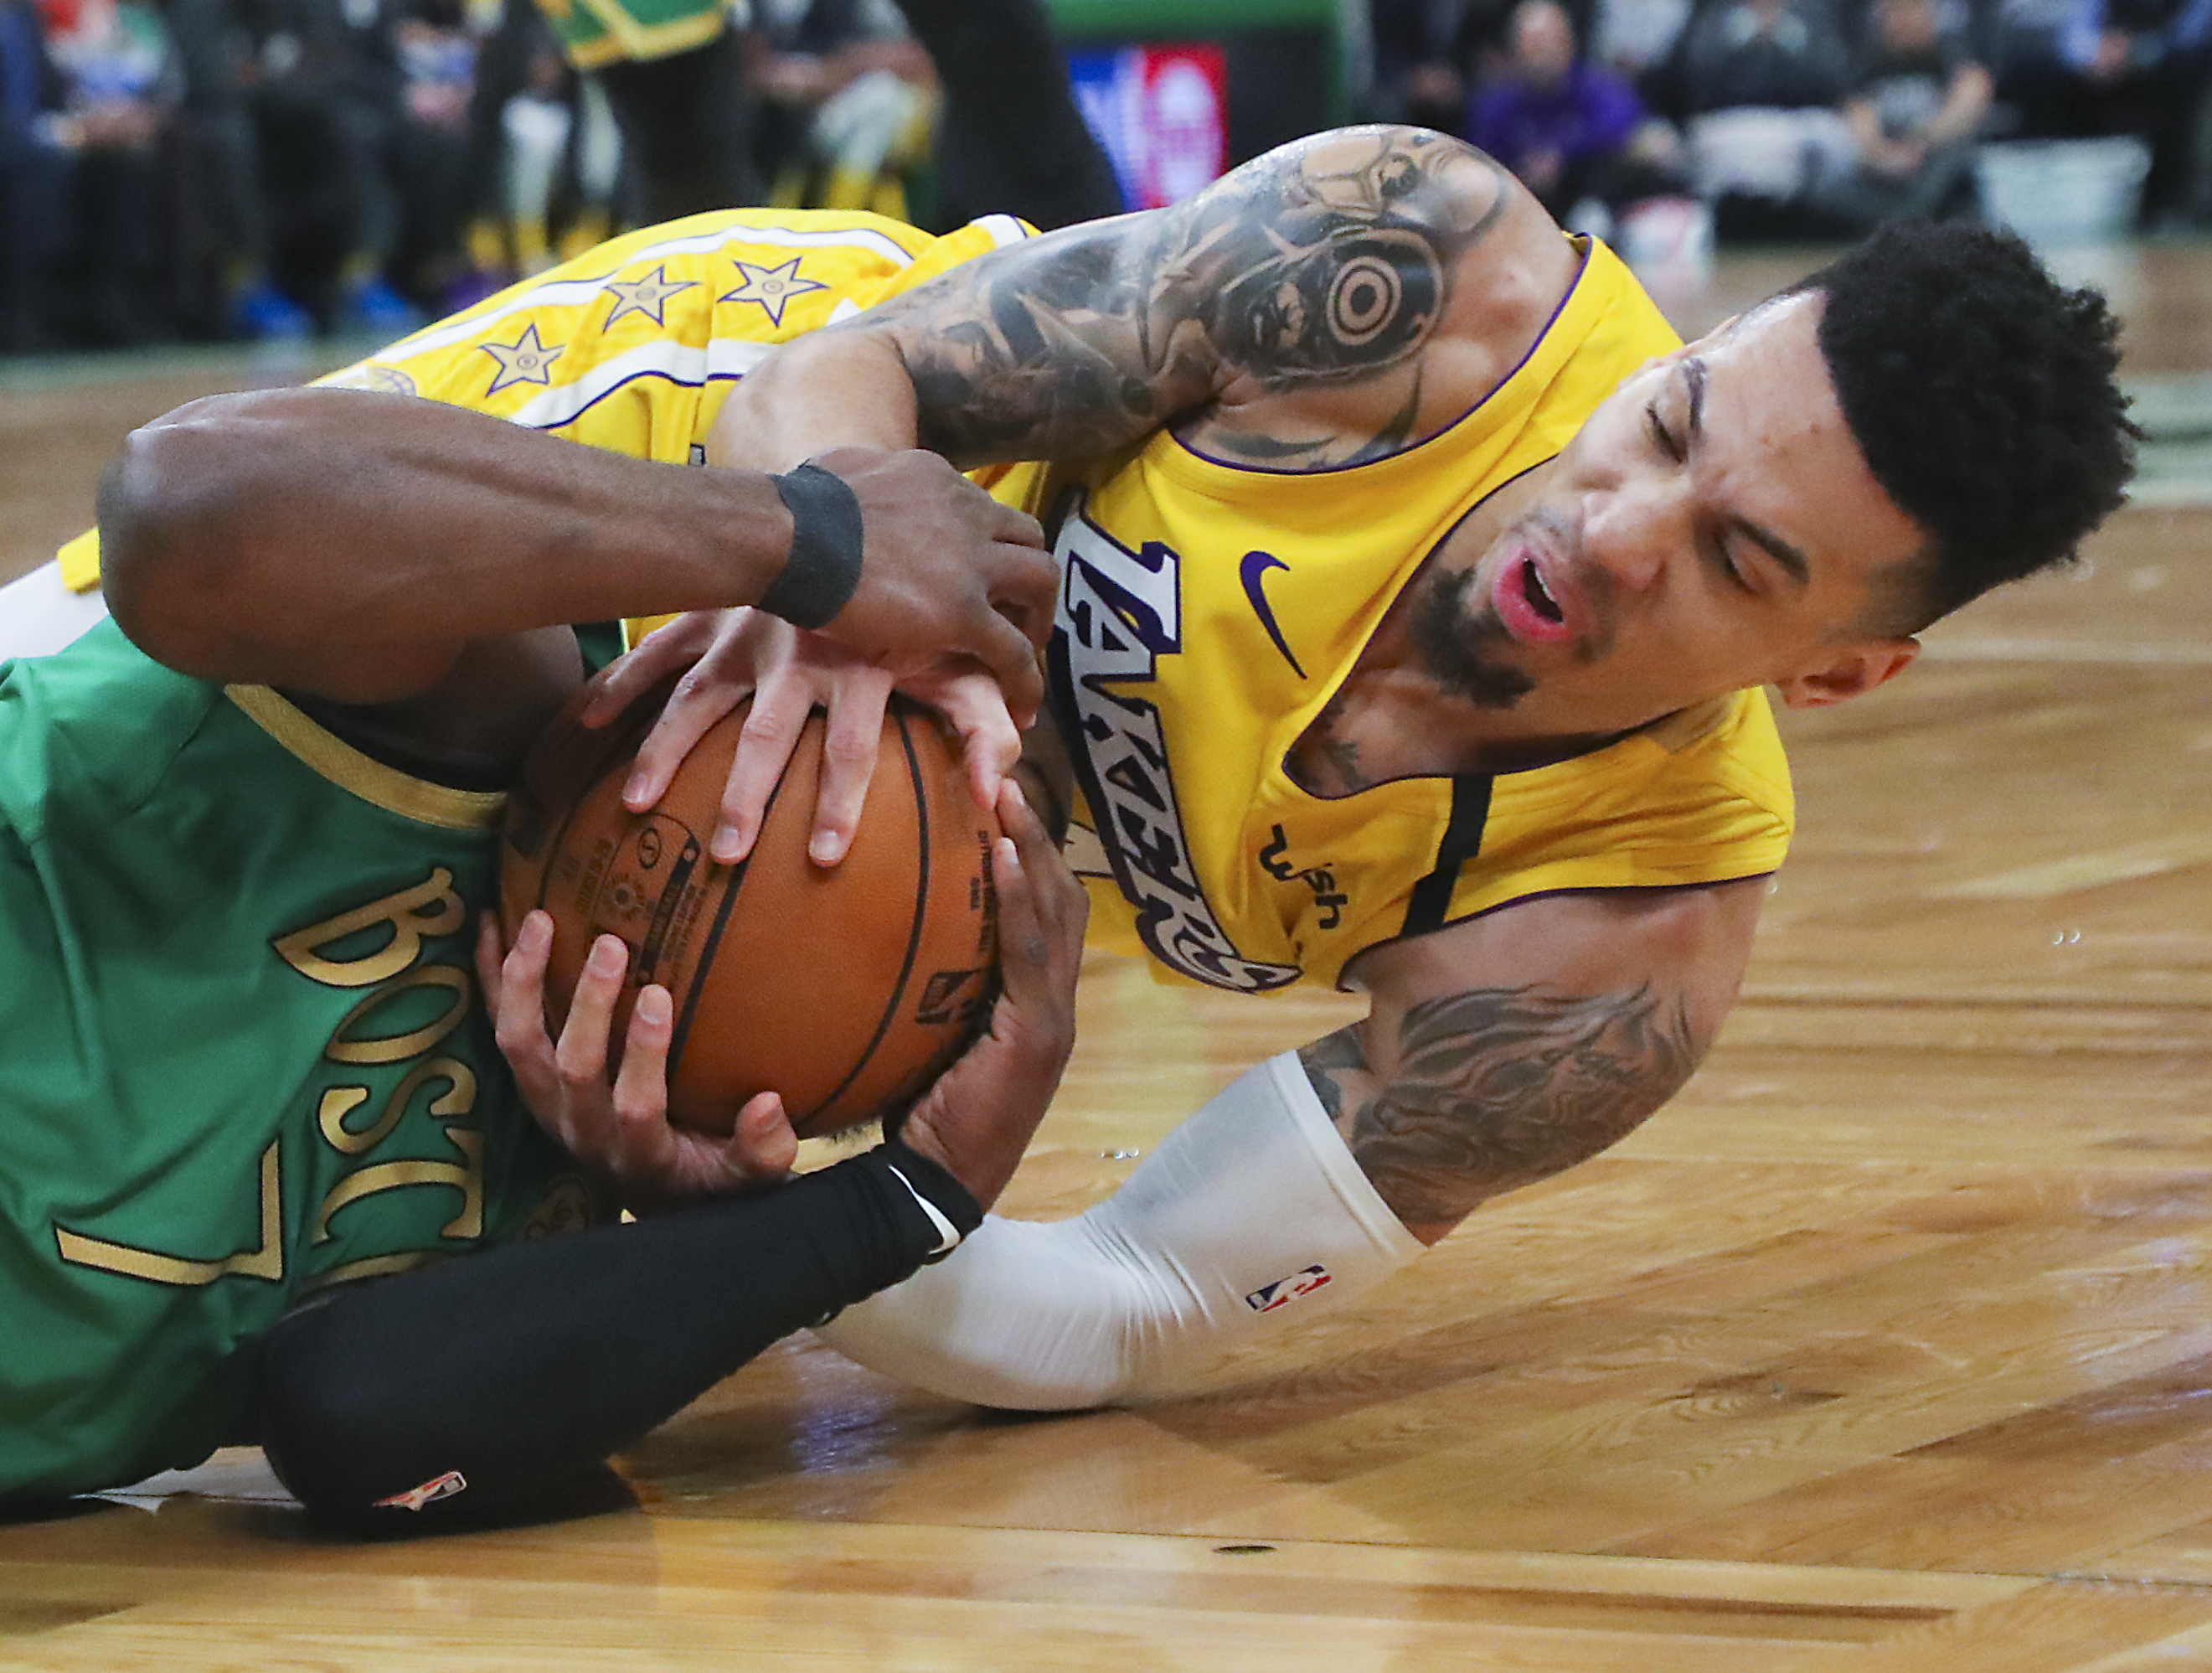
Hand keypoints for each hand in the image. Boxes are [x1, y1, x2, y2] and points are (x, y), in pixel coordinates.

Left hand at [477, 911, 799, 1210]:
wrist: (649, 1196)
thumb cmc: (705, 1176)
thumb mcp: (745, 1179)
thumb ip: (762, 1151)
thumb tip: (768, 1104)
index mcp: (638, 1153)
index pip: (634, 1106)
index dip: (641, 1054)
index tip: (657, 996)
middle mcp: (582, 1129)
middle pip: (568, 1066)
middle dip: (585, 1004)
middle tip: (609, 944)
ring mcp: (546, 1106)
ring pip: (518, 1043)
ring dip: (523, 982)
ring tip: (538, 921)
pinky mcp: (528, 1083)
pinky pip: (498, 1026)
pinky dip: (490, 978)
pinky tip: (489, 925)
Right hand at [584, 607, 1021, 865]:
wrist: (868, 518)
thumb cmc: (922, 613)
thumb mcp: (963, 664)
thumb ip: (985, 727)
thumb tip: (998, 794)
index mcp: (859, 666)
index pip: (850, 746)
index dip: (839, 803)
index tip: (822, 859)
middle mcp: (796, 654)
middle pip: (765, 735)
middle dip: (743, 795)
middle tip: (724, 855)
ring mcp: (747, 633)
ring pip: (697, 696)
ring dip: (665, 750)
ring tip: (635, 806)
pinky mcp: (715, 615)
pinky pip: (659, 649)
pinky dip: (621, 682)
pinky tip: (585, 720)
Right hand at [799, 446, 1054, 723]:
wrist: (788, 537)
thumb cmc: (793, 510)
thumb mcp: (840, 473)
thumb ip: (863, 483)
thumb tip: (848, 488)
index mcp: (937, 481)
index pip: (984, 510)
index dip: (989, 544)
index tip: (980, 573)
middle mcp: (967, 513)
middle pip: (1029, 538)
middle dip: (1028, 577)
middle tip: (1016, 613)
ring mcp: (971, 562)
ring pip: (1040, 584)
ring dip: (1039, 619)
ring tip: (1024, 656)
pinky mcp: (963, 612)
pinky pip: (1014, 651)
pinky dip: (1026, 680)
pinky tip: (1023, 708)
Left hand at [896, 780, 1087, 1209]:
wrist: (931, 1189)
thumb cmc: (909, 1123)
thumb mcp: (911, 1044)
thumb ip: (907, 994)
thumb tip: (853, 936)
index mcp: (1029, 1004)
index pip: (1042, 915)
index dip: (1031, 857)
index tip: (999, 801)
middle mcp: (1052, 1003)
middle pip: (1061, 898)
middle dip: (1039, 835)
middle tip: (1005, 774)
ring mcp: (1052, 1017)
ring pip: (1055, 911)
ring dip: (1033, 846)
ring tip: (1005, 792)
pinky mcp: (1038, 1033)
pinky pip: (1028, 950)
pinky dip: (1018, 896)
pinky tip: (999, 851)